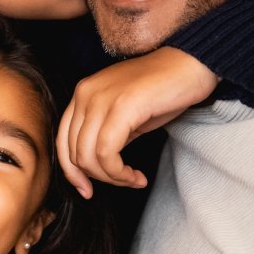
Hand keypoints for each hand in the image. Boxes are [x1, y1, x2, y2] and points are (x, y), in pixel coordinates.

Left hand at [58, 47, 217, 197]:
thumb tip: (97, 168)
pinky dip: (119, 172)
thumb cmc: (163, 90)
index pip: (62, 141)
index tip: (87, 189)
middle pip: (74, 152)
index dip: (72, 171)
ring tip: (133, 179)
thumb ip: (106, 136)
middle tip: (123, 182)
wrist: (191, 64)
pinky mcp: (121, 106)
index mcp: (82, 95)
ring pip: (88, 156)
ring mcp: (101, 98)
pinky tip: (136, 175)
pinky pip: (107, 152)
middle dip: (97, 177)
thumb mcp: (126, 116)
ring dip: (112, 177)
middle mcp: (85, 94)